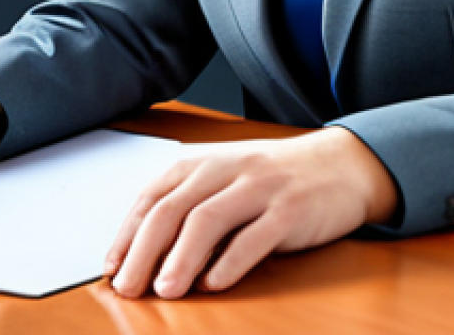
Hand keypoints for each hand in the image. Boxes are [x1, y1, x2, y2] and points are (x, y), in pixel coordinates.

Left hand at [103, 126, 397, 298]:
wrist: (341, 164)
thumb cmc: (275, 179)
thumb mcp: (228, 180)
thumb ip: (191, 205)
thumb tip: (147, 255)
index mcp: (206, 161)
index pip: (154, 194)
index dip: (128, 232)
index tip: (112, 267)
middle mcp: (228, 168)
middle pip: (174, 208)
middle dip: (144, 250)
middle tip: (129, 287)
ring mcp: (260, 186)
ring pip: (209, 219)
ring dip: (181, 258)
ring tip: (165, 291)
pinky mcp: (290, 209)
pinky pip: (255, 236)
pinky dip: (231, 262)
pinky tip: (214, 284)